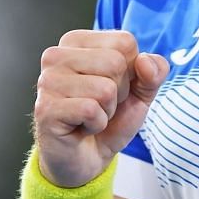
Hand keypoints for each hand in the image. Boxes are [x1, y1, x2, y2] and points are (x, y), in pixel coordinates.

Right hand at [32, 30, 167, 186]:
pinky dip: (97, 124)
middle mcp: (56, 56)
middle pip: (116, 63)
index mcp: (77, 42)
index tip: (113, 87)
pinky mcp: (45, 108)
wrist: (87, 157)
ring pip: (105, 88)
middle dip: (119, 92)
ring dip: (107, 110)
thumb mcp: (141, 92)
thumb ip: (153, 72)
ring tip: (90, 116)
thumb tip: (145, 61)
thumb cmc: (110, 118)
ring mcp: (47, 81)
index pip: (125, 42)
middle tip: (100, 105)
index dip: (131, 71)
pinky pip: (91, 110)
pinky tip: (81, 127)